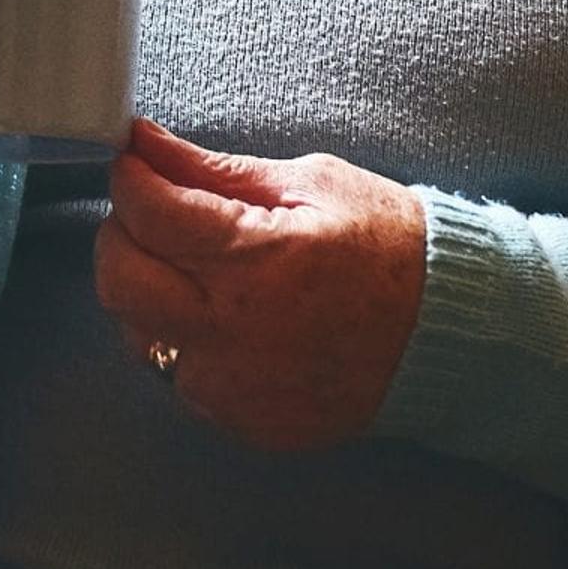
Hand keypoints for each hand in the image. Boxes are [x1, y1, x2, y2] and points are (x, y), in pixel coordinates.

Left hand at [93, 118, 427, 450]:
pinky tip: (223, 317)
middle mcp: (232, 335)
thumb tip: (145, 144)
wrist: (448, 332)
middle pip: (118, 281)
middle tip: (152, 214)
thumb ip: (213, 169)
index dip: (129, 176)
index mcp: (254, 262)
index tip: (135, 161)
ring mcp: (234, 390)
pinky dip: (183, 342)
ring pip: (138, 335)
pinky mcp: (243, 424)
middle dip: (120, 235)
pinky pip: (177, 380)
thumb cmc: (387, 246)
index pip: (146, 213)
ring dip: (148, 293)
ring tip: (195, 268)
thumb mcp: (307, 184)